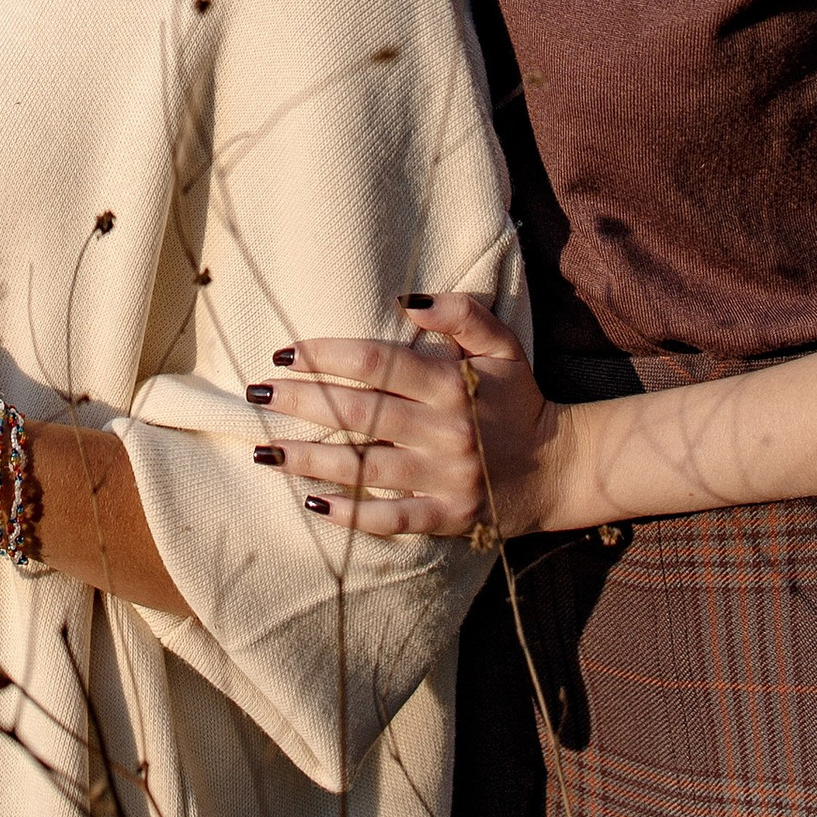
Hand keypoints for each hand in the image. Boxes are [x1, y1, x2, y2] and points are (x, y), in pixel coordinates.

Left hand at [246, 291, 561, 540]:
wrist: (561, 467)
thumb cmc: (518, 399)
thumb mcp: (502, 345)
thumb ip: (461, 313)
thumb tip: (406, 298)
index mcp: (452, 384)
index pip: (376, 364)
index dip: (326, 355)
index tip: (285, 352)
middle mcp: (444, 431)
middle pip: (359, 415)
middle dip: (301, 403)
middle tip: (256, 394)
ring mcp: (445, 478)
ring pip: (365, 469)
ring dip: (310, 459)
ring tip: (265, 449)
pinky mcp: (447, 517)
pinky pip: (391, 519)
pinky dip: (351, 515)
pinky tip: (312, 504)